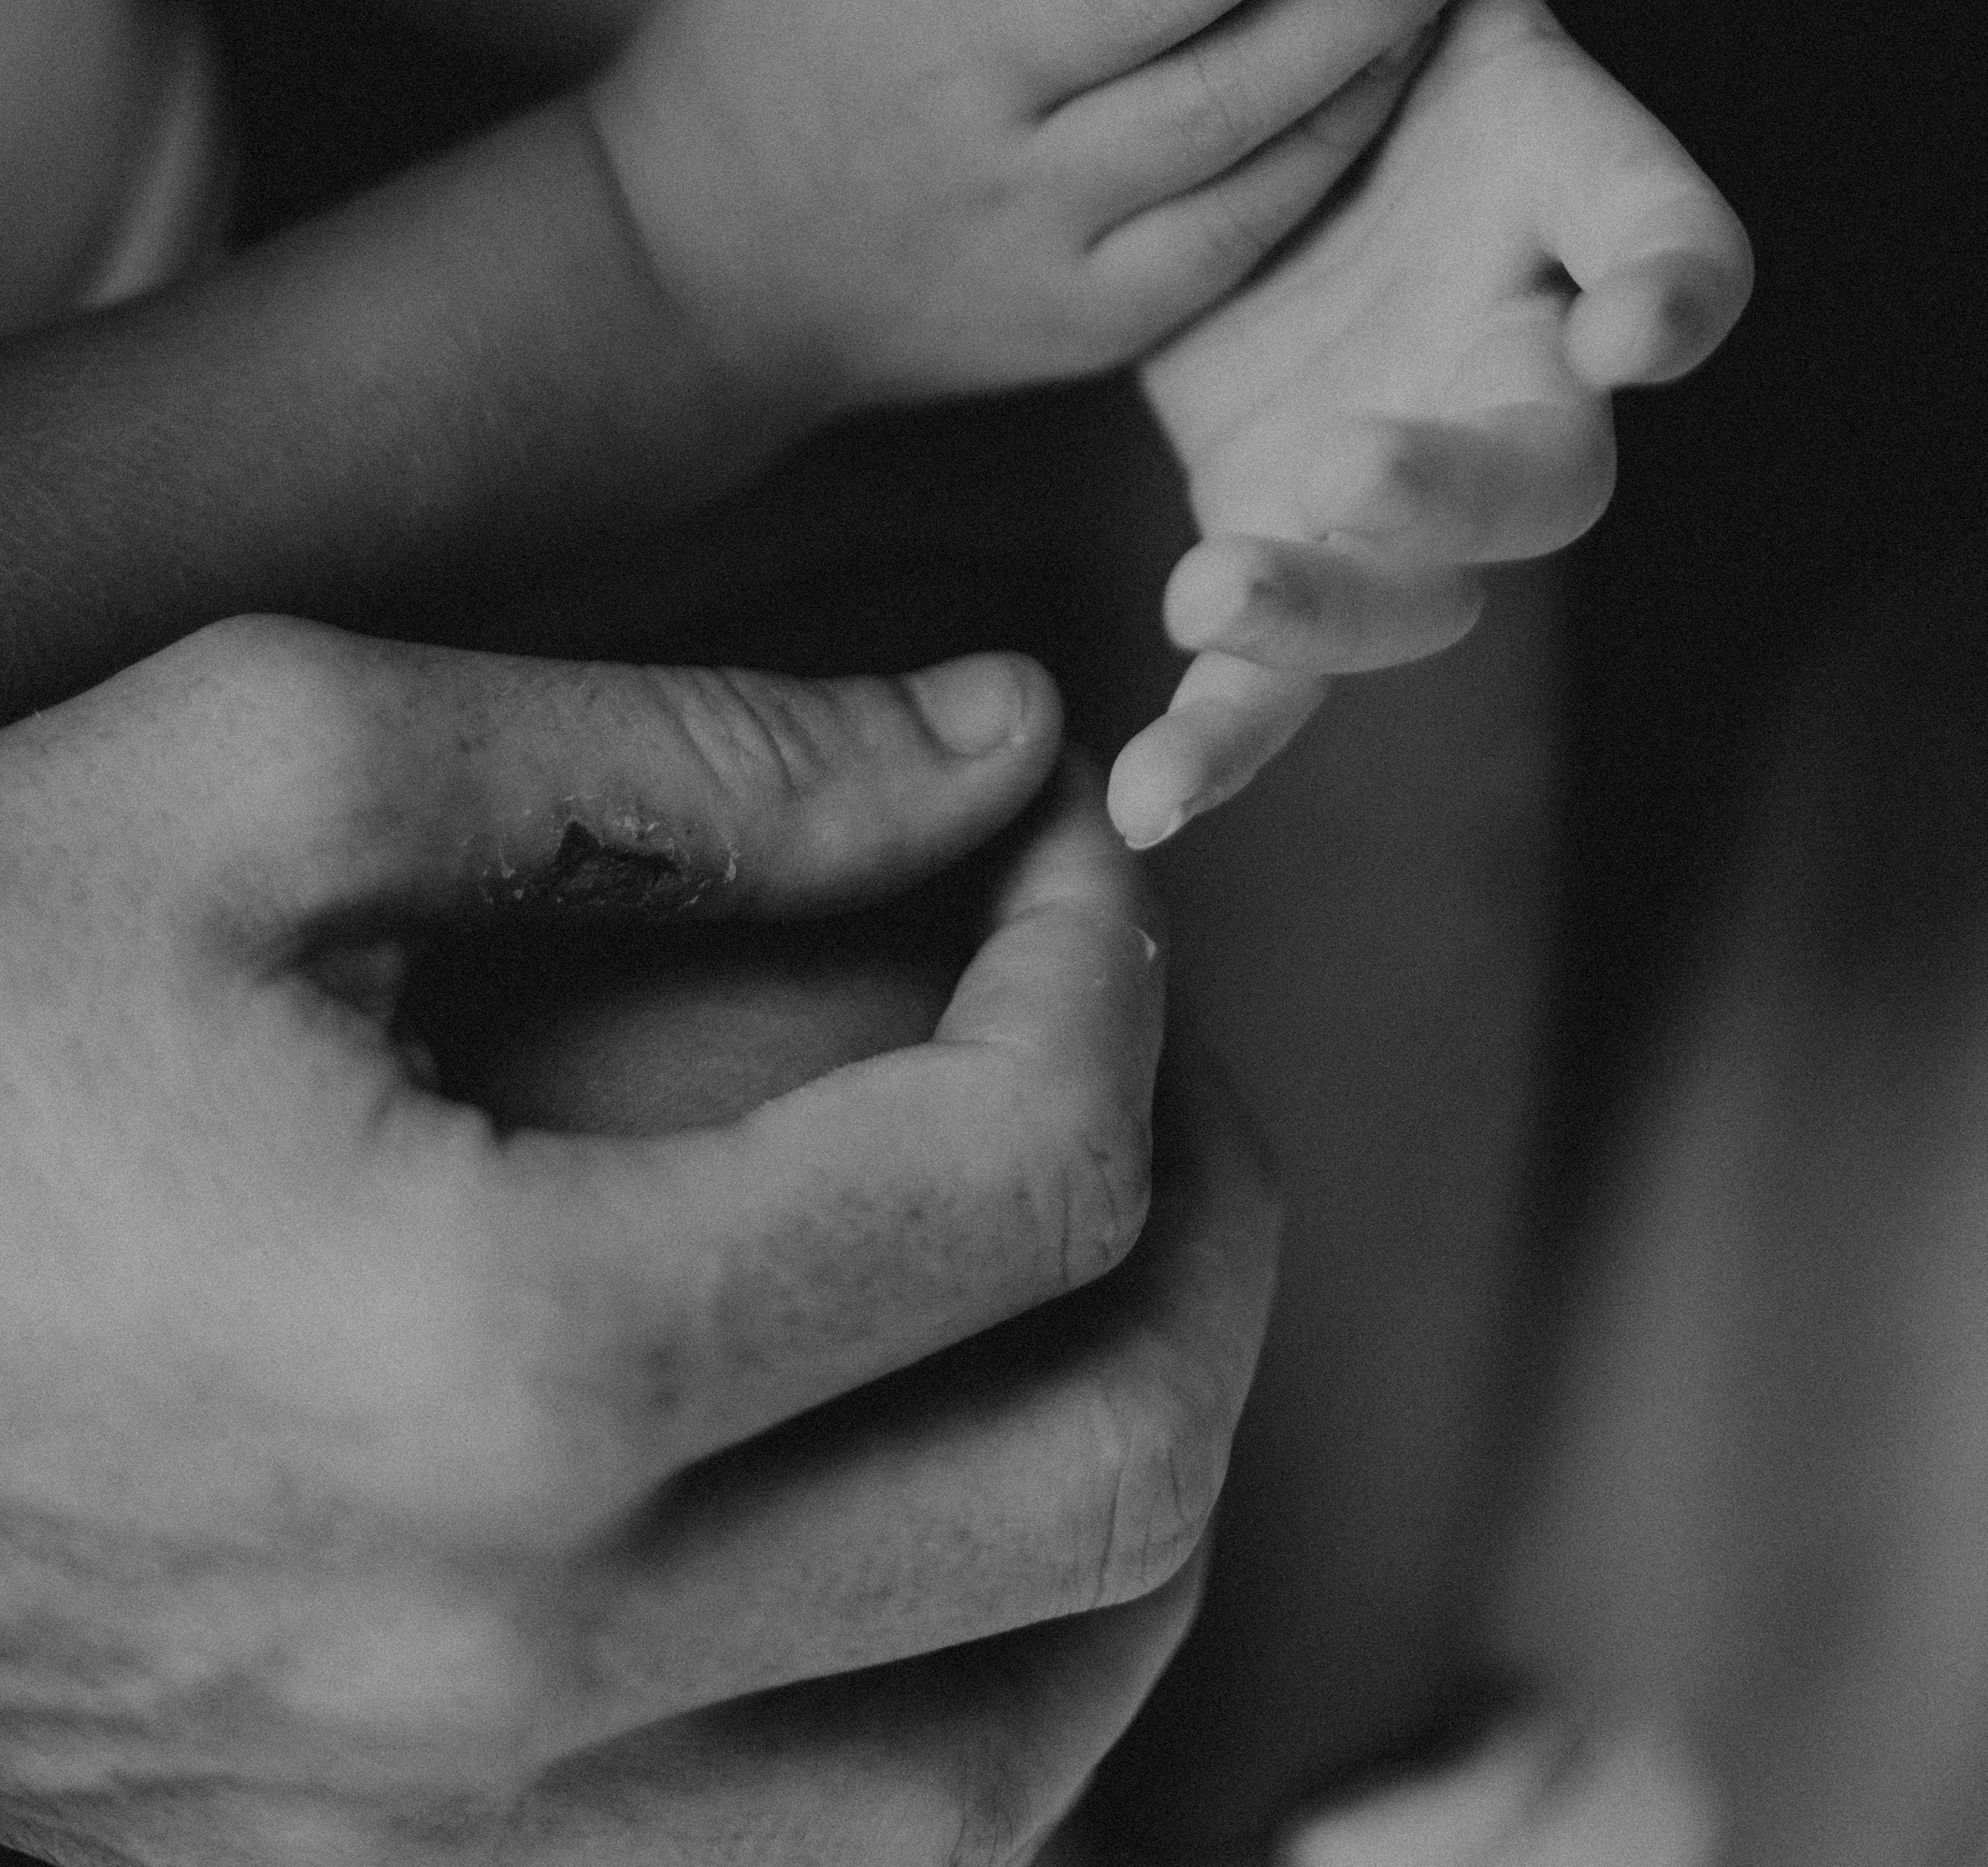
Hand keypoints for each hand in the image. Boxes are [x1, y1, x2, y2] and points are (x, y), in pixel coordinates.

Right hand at [0, 616, 1278, 1861]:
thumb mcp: (269, 767)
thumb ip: (681, 757)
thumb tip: (999, 740)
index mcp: (503, 1359)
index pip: (1028, 1186)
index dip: (1106, 963)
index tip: (1044, 843)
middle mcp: (518, 1666)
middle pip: (1103, 1486)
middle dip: (1208, 1213)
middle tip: (1133, 1028)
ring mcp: (460, 1839)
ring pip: (1024, 1756)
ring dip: (1147, 1485)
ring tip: (1107, 1260)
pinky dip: (985, 1692)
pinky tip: (948, 1501)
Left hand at [1120, 0, 1750, 839]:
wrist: (1203, 62)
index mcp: (1554, 179)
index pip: (1675, 237)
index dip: (1671, 278)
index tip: (1638, 313)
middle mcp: (1517, 343)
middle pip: (1554, 462)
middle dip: (1467, 480)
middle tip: (1358, 471)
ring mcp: (1413, 463)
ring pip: (1432, 592)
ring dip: (1341, 610)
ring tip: (1221, 599)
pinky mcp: (1293, 539)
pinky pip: (1285, 669)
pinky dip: (1231, 730)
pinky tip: (1150, 799)